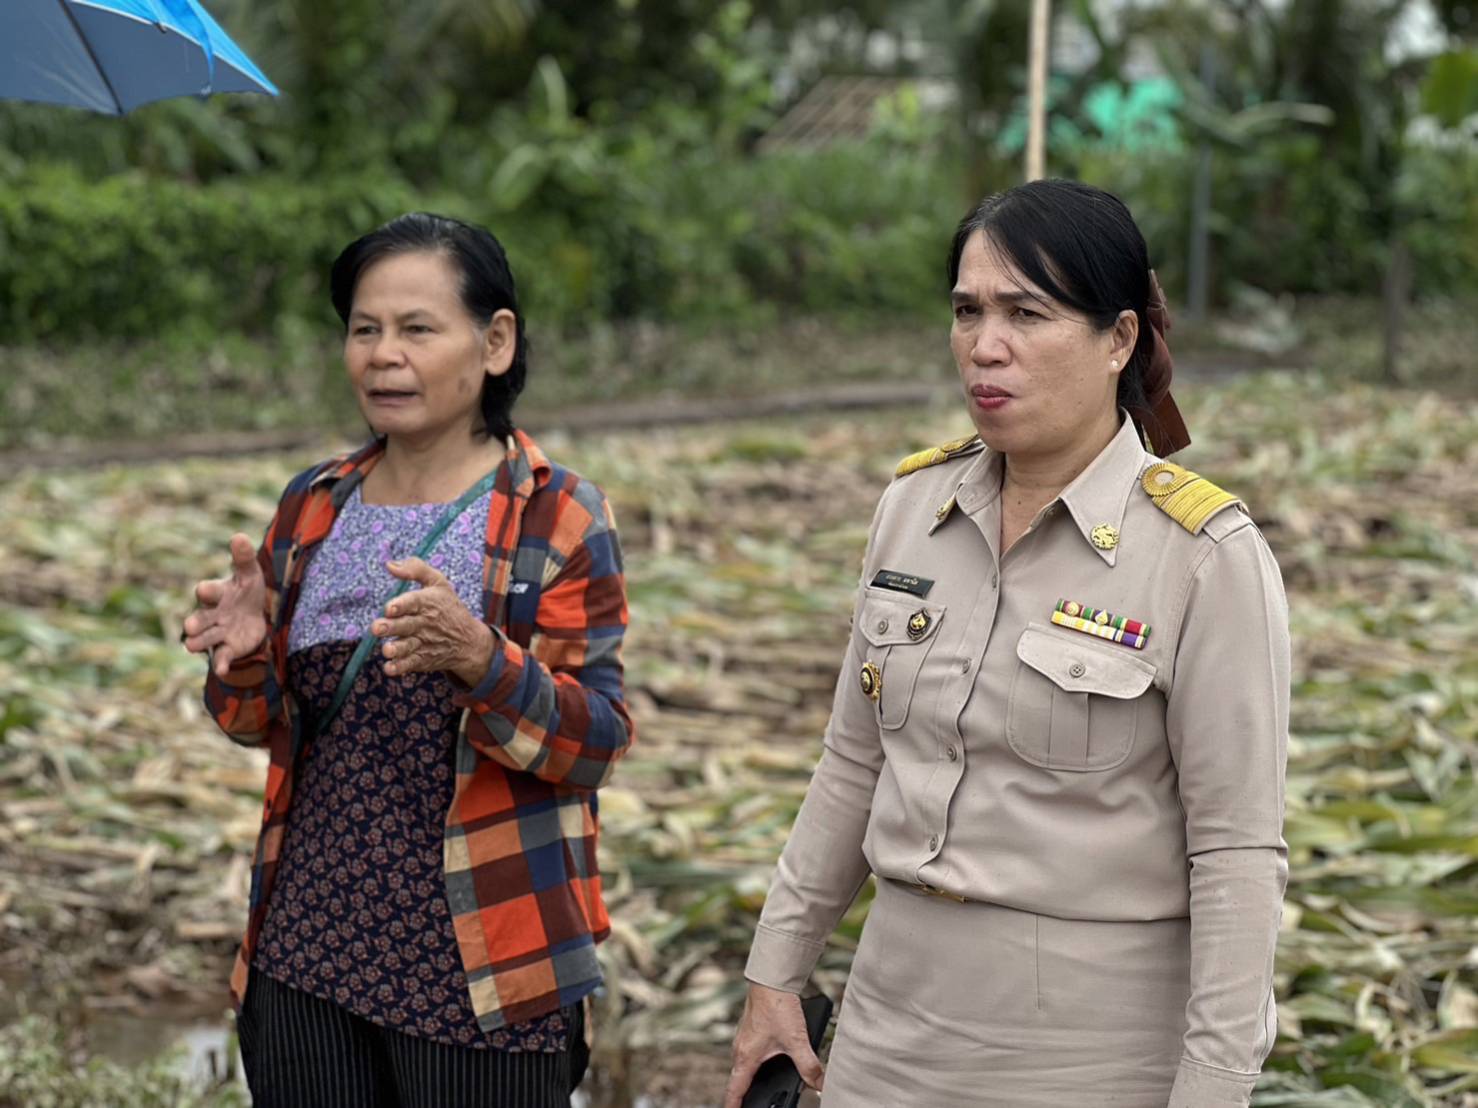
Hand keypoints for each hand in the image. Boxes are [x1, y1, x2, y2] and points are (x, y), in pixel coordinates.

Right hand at [184, 533, 268, 677]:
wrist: (256, 614)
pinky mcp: (227, 647)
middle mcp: (212, 614)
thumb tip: (239, 536)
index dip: (207, 590)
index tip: (205, 590)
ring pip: (204, 639)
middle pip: (199, 618)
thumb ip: (244, 558)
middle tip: (189, 627)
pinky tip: (222, 670)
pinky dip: (220, 664)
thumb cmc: (247, 591)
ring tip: (192, 645)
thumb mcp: (250, 574)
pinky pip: (220, 657)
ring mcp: (218, 632)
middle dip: (195, 623)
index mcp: (217, 593)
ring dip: (199, 642)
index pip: (207, 591)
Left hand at [373, 557, 493, 684]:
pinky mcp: (422, 659)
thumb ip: (415, 569)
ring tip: (387, 650)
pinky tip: (390, 668)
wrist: (468, 640)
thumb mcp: (438, 582)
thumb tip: (389, 565)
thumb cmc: (447, 606)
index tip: (389, 608)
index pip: (414, 602)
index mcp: (427, 602)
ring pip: (407, 646)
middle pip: (405, 625)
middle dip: (391, 627)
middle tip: (377, 628)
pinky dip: (400, 667)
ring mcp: (423, 643)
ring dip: (396, 649)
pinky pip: (410, 664)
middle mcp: (424, 623)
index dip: (401, 605)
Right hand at [722, 984, 824, 1107]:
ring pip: (744, 1065)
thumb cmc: (776, 1005)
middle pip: (738, 1079)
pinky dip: (756, 1061)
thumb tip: (819, 1084)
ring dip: (751, 1076)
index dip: (734, 1106)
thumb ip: (808, 1065)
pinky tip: (771, 1059)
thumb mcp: (796, 1040)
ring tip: (761, 1086)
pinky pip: (749, 1052)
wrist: (771, 978)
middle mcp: (740, 1048)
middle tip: (751, 1104)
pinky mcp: (751, 1029)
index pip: (734, 1090)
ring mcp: (744, 1038)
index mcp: (746, 1057)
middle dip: (744, 1094)